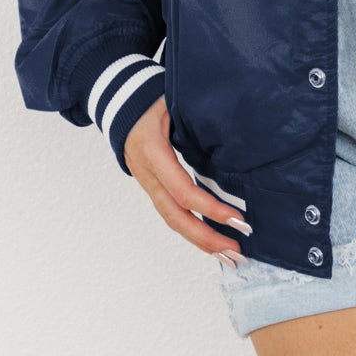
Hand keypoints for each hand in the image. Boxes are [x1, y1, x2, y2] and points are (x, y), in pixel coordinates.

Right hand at [121, 97, 251, 258]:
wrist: (118, 99)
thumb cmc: (150, 98)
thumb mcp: (174, 102)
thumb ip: (198, 122)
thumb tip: (235, 139)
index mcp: (152, 152)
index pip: (183, 190)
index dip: (210, 208)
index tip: (237, 219)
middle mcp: (147, 173)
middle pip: (175, 216)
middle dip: (207, 238)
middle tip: (236, 252)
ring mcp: (147, 183)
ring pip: (172, 220)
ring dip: (201, 242)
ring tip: (229, 257)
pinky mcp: (152, 187)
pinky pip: (172, 214)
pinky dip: (192, 231)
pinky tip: (211, 242)